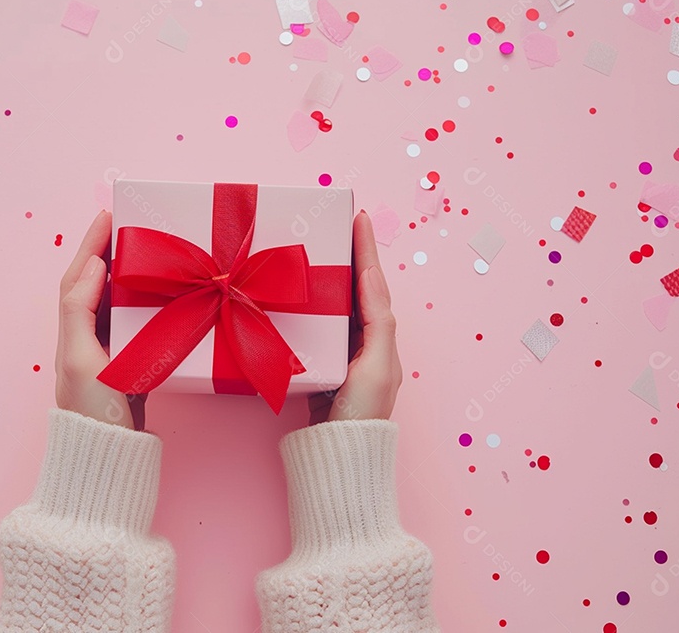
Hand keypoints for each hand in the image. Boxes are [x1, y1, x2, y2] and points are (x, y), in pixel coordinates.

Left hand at [56, 210, 147, 430]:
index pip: (79, 278)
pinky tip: (161, 297)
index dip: (91, 245)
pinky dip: (144, 304)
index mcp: (71, 335)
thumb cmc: (93, 413)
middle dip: (108, 252)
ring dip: (127, 275)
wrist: (110, 461)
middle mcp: (85, 341)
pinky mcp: (129, 370)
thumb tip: (96, 267)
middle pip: (95, 286)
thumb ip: (81, 311)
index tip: (108, 214)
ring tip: (145, 250)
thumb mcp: (82, 360)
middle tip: (128, 224)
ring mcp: (107, 355)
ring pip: (115, 303)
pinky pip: (135, 324)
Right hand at [307, 210, 401, 425]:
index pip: (373, 287)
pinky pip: (318, 330)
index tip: (358, 218)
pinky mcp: (321, 371)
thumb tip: (371, 277)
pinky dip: (311, 309)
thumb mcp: (375, 368)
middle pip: (356, 293)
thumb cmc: (360, 417)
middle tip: (333, 227)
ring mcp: (342, 359)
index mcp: (381, 343)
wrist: (338, 460)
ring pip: (336, 309)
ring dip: (328, 280)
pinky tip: (297, 298)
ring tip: (316, 251)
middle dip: (347, 259)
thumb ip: (377, 324)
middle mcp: (365, 348)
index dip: (366, 251)